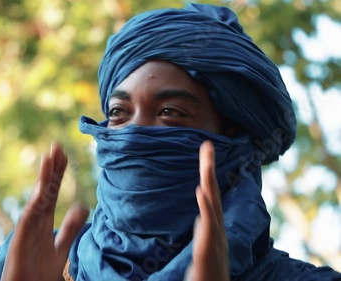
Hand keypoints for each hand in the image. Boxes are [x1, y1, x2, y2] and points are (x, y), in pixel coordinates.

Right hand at [2, 143, 88, 280]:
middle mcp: (34, 220)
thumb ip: (71, 228)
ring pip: (36, 199)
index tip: (64, 154)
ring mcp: (26, 229)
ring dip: (43, 179)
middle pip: (45, 190)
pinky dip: (35, 203)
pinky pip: (28, 218)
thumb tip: (83, 206)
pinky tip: (42, 190)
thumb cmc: (39, 272)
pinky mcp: (20, 240)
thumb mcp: (62, 248)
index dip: (58, 173)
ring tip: (49, 158)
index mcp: (44, 220)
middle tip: (57, 145)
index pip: (53, 191)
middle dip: (51, 168)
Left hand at [185, 141, 229, 280]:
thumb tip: (202, 216)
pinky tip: (201, 191)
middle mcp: (216, 228)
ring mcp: (214, 238)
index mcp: (213, 226)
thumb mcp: (204, 246)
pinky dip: (206, 207)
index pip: (210, 194)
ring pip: (212, 206)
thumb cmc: (208, 273)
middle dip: (209, 168)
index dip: (208, 173)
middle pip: (212, 193)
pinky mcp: (207, 250)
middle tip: (207, 145)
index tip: (205, 151)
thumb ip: (204, 229)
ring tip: (206, 160)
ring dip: (209, 181)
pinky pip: (207, 226)